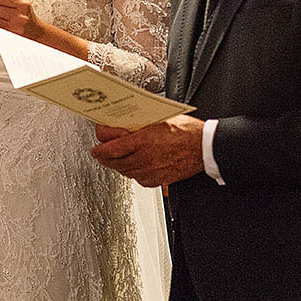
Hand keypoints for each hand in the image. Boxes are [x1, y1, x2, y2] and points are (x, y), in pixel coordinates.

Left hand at [90, 115, 205, 187]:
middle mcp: (145, 158)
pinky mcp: (159, 180)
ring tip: (114, 160)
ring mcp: (151, 171)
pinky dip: (132, 173)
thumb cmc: (186, 131)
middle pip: (115, 162)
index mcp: (143, 141)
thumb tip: (123, 125)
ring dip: (117, 166)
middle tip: (100, 154)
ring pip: (125, 172)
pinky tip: (133, 167)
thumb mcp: (159, 120)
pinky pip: (139, 179)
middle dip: (104, 158)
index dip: (99, 149)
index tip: (95, 147)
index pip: (111, 148)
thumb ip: (139, 125)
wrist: (204, 147)